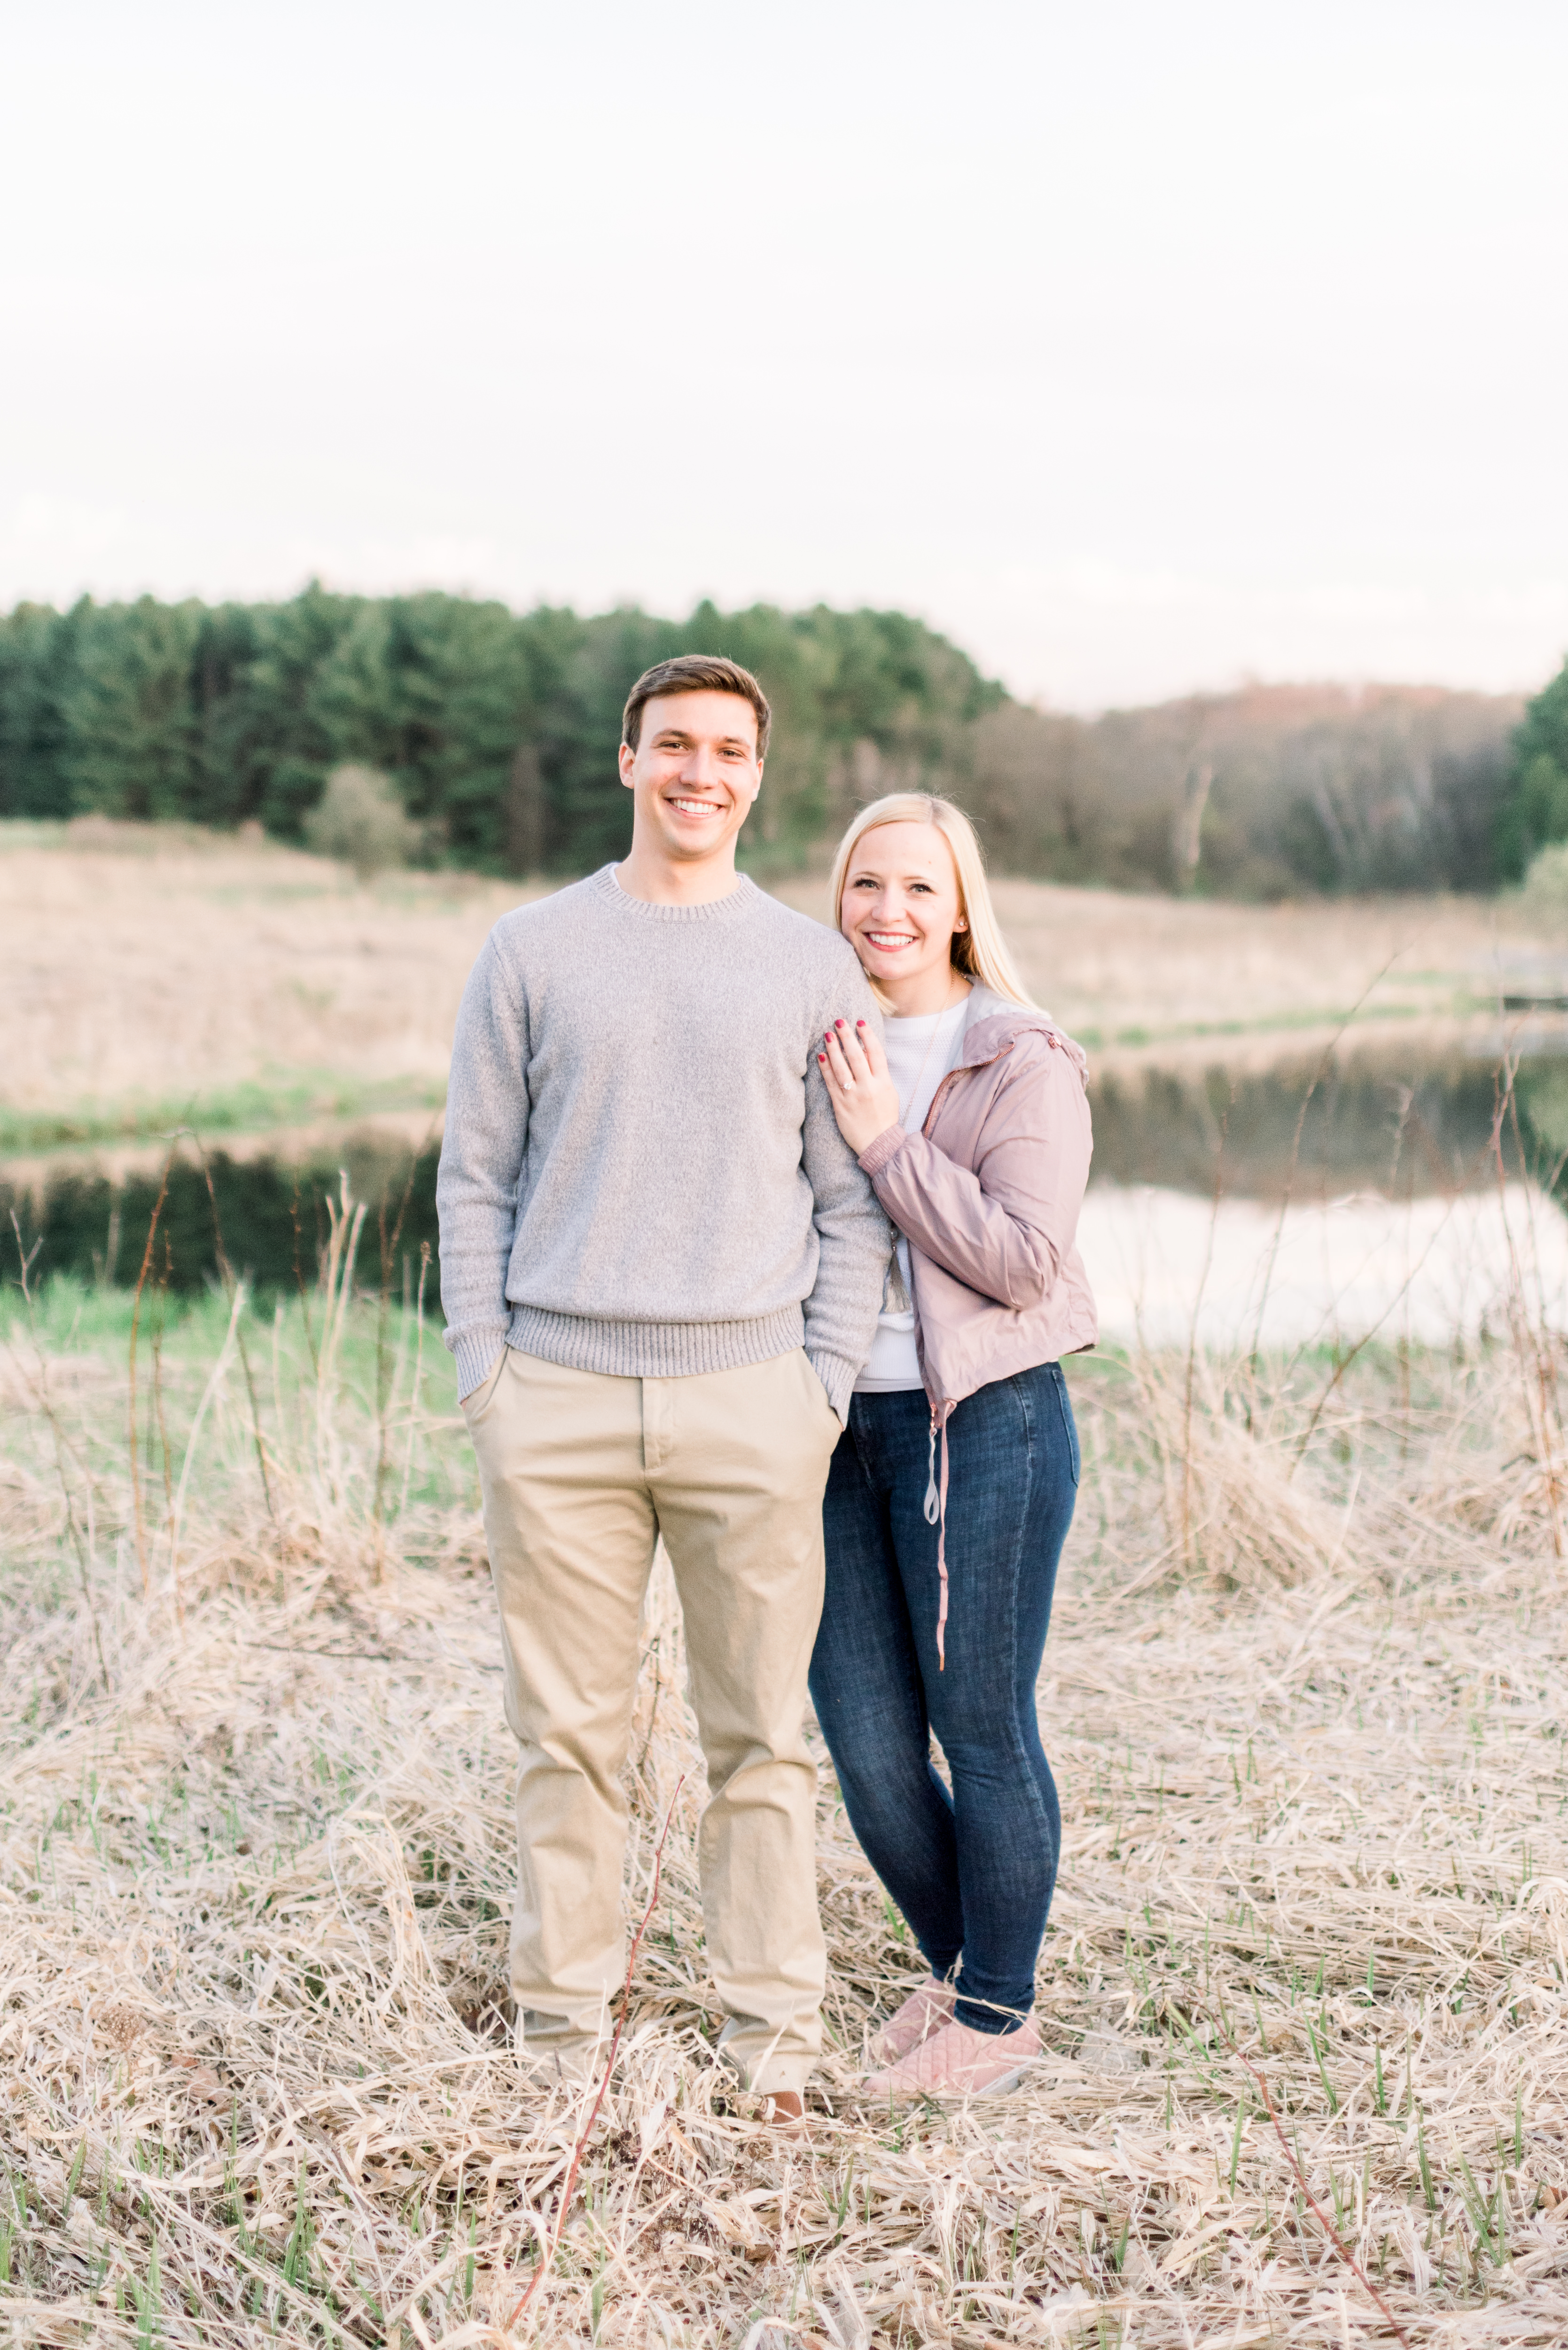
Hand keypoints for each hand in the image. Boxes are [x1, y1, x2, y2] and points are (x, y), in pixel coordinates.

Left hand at [818, 1019, 900, 1156]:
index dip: (868, 1035)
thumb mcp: (890, 1093)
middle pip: (857, 1056)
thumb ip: (880, 1074)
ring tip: (828, 1034)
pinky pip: (831, 1083)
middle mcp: (868, 1087)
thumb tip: (869, 1052)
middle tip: (839, 1021)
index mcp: (884, 1083)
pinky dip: (825, 1068)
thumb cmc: (884, 1117)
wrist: (878, 1144)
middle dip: (847, 1037)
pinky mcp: (840, 1105)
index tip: (860, 1022)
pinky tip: (821, 1056)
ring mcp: (853, 1096)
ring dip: (834, 1049)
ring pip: (841, 1068)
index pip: (876, 1053)